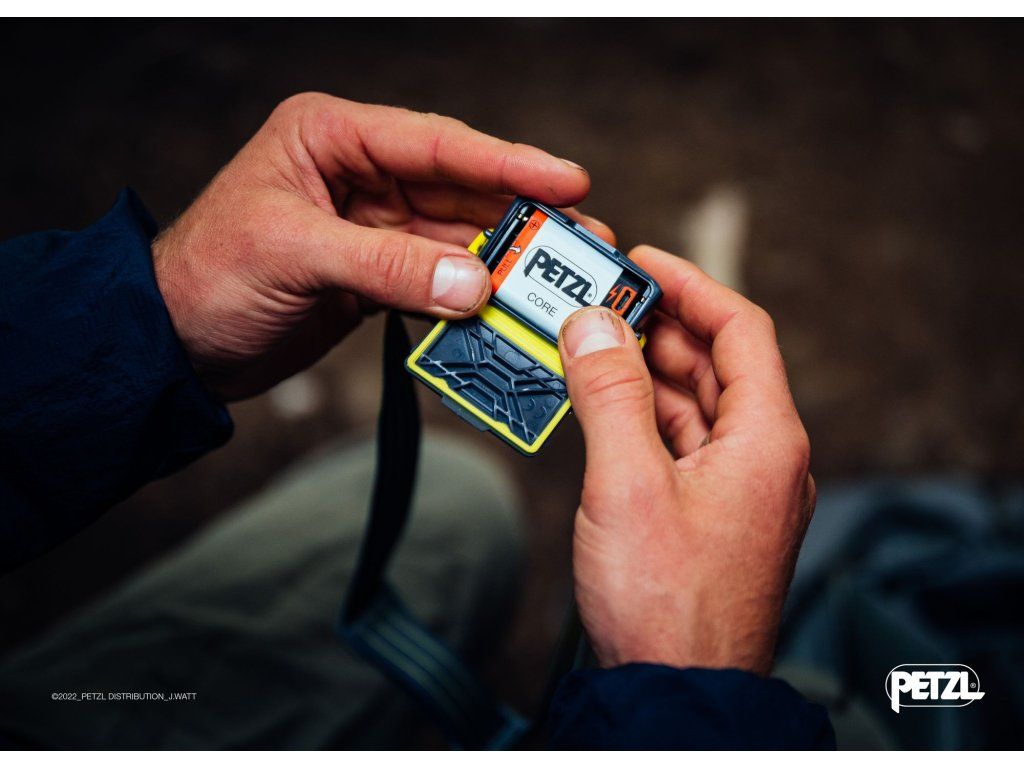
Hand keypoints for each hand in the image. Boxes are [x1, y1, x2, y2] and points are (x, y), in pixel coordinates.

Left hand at [152, 93, 610, 400]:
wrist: (174, 343)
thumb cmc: (208, 276)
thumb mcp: (295, 256)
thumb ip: (387, 267)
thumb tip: (475, 286)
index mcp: (331, 137)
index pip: (435, 143)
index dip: (506, 163)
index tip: (566, 180)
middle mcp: (358, 173)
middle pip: (459, 188)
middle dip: (521, 214)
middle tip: (585, 237)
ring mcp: (371, 224)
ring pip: (455, 237)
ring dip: (505, 259)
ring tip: (560, 276)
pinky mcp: (375, 273)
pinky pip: (437, 279)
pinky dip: (471, 295)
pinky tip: (509, 305)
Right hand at [557, 246, 814, 675]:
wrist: (676, 695)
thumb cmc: (664, 602)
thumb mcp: (627, 482)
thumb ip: (609, 392)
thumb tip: (591, 322)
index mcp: (765, 439)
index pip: (740, 330)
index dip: (692, 286)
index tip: (642, 263)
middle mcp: (760, 459)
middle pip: (713, 365)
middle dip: (656, 327)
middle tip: (597, 302)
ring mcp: (734, 490)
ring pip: (691, 405)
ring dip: (642, 371)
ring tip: (586, 344)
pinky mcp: (706, 516)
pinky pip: (676, 444)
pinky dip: (639, 417)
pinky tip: (599, 404)